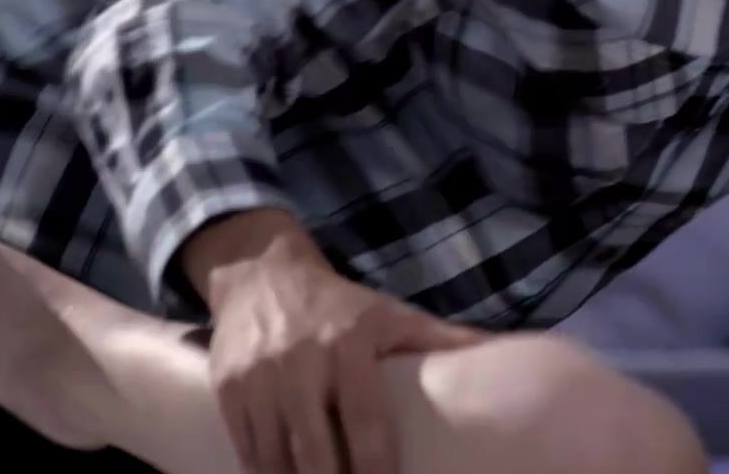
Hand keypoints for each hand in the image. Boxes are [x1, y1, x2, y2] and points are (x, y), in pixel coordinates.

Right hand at [186, 213, 484, 473]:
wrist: (261, 275)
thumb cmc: (339, 306)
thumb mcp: (390, 314)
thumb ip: (441, 340)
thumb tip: (502, 352)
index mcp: (348, 345)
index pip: (364, 420)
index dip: (377, 466)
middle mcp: (300, 362)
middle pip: (314, 448)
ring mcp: (257, 378)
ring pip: (274, 457)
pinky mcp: (225, 389)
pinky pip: (245, 449)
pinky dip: (263, 473)